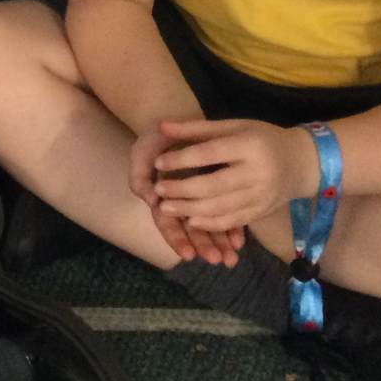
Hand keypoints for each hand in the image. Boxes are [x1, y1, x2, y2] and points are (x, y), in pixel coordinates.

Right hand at [129, 122, 244, 266]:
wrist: (179, 120)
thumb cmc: (158, 138)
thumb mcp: (142, 151)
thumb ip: (140, 175)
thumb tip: (150, 200)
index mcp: (161, 196)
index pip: (167, 222)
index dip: (176, 238)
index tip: (188, 255)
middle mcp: (179, 201)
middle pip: (190, 228)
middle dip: (203, 246)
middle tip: (216, 261)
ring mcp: (198, 197)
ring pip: (209, 224)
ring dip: (219, 242)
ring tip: (231, 259)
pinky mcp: (216, 190)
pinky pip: (224, 212)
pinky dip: (231, 227)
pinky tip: (240, 241)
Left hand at [150, 117, 319, 232]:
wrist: (301, 162)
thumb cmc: (261, 138)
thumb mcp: (233, 126)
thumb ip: (197, 128)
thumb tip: (161, 127)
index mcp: (250, 145)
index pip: (210, 154)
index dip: (182, 160)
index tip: (158, 163)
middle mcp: (259, 172)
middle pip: (214, 185)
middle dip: (182, 190)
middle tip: (157, 190)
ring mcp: (262, 195)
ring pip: (221, 207)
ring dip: (190, 210)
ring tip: (165, 208)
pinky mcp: (262, 211)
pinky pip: (233, 221)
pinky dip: (210, 223)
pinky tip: (190, 221)